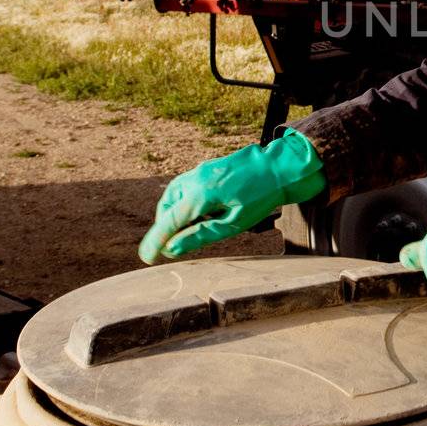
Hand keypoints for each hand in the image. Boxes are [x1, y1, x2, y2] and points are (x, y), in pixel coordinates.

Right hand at [138, 129, 324, 263]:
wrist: (280, 167)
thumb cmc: (260, 198)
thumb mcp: (233, 224)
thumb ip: (201, 235)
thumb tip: (172, 248)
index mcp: (200, 195)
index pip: (168, 222)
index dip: (155, 241)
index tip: (146, 258)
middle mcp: (195, 179)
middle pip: (167, 208)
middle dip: (165, 228)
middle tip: (171, 248)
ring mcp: (200, 171)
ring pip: (174, 196)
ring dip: (174, 214)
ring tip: (188, 231)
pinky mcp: (207, 168)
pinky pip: (186, 187)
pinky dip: (184, 202)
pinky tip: (201, 213)